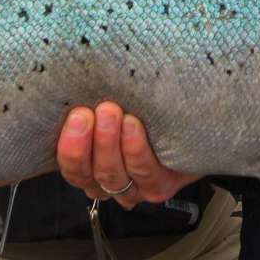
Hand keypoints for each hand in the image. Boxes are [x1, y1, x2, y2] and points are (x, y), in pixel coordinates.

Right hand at [56, 101, 200, 207]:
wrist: (192, 123)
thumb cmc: (141, 109)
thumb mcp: (112, 103)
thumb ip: (90, 100)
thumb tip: (68, 72)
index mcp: (87, 164)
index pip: (69, 165)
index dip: (67, 146)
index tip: (73, 116)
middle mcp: (105, 180)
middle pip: (85, 174)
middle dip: (82, 144)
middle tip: (85, 113)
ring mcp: (133, 187)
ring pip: (112, 175)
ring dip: (108, 143)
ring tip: (109, 113)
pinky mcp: (159, 186)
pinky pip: (144, 173)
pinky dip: (135, 150)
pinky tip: (133, 126)